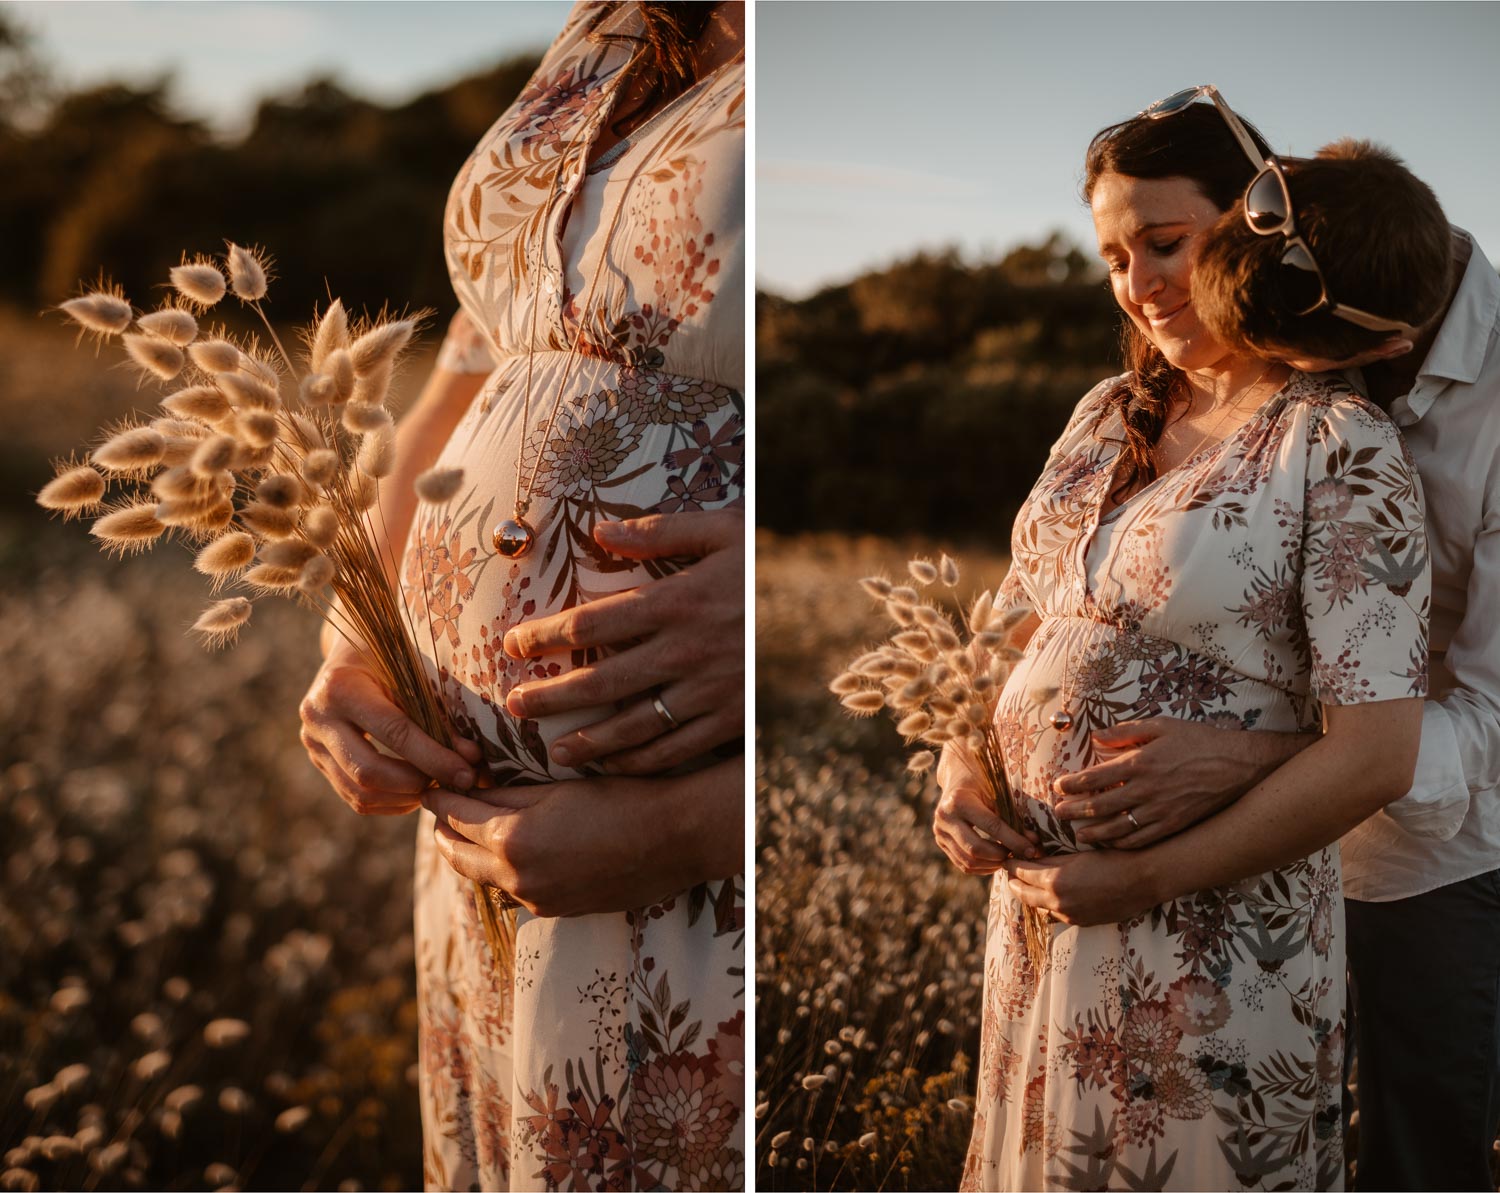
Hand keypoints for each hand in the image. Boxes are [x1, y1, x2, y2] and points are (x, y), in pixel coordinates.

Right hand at [300, 637, 479, 815]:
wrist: (353, 650)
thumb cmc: (393, 656)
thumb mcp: (413, 672)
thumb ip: (438, 714)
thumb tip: (470, 759)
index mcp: (341, 686)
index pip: (393, 732)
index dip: (434, 758)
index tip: (467, 772)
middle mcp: (317, 717)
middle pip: (368, 772)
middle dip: (417, 783)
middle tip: (454, 783)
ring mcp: (312, 743)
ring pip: (359, 792)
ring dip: (405, 797)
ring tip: (438, 786)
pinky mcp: (319, 761)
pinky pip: (355, 797)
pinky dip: (391, 802)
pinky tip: (417, 790)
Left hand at [422, 760, 740, 916]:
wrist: (673, 840)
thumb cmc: (620, 801)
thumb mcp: (558, 789)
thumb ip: (508, 794)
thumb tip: (471, 790)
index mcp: (511, 840)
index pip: (456, 818)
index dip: (439, 799)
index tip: (429, 788)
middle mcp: (516, 878)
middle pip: (458, 856)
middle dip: (444, 832)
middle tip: (438, 812)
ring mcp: (536, 900)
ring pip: (485, 876)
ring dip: (472, 853)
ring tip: (470, 831)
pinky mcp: (557, 911)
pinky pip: (515, 891)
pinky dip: (503, 871)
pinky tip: (513, 854)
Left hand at [502, 509, 743, 773]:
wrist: (828, 610)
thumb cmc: (764, 565)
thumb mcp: (724, 531)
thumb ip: (661, 531)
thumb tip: (599, 530)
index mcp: (677, 602)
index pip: (591, 624)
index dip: (544, 636)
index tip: (511, 644)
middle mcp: (687, 652)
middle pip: (601, 683)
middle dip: (551, 699)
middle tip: (514, 709)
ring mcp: (709, 692)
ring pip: (634, 726)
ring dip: (589, 742)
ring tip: (554, 751)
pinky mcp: (731, 721)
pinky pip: (676, 749)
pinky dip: (640, 762)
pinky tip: (614, 767)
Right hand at [933, 778, 1040, 874]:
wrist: (959, 777)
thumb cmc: (984, 783)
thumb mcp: (998, 794)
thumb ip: (1014, 819)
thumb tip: (1033, 844)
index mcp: (959, 800)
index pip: (991, 827)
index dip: (1014, 841)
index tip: (1031, 850)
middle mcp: (944, 817)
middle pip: (975, 849)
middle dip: (1001, 856)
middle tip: (1019, 857)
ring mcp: (939, 831)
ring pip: (968, 861)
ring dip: (992, 865)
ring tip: (1009, 859)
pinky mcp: (940, 841)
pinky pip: (962, 864)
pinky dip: (982, 867)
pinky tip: (996, 862)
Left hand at [1003, 850, 1155, 926]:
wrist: (1142, 880)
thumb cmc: (1111, 859)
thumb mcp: (1077, 855)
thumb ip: (1051, 860)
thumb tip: (1033, 859)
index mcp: (1053, 881)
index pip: (1020, 872)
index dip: (1012, 864)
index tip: (1007, 858)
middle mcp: (1057, 902)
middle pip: (1023, 893)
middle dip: (1015, 882)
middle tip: (1011, 874)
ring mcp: (1069, 915)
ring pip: (1038, 906)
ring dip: (1031, 895)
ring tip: (1028, 885)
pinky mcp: (1081, 922)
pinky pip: (1055, 915)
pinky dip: (1048, 905)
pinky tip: (1051, 897)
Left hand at [1051, 718, 1295, 848]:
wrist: (1237, 765)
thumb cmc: (1198, 741)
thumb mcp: (1160, 726)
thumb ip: (1125, 732)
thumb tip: (1096, 737)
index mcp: (1139, 764)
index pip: (1094, 778)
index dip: (1072, 785)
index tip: (1058, 786)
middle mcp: (1146, 791)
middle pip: (1100, 806)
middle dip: (1074, 811)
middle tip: (1057, 814)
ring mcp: (1160, 812)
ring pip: (1117, 828)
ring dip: (1093, 832)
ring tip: (1077, 834)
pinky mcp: (1173, 825)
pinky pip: (1142, 840)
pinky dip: (1122, 844)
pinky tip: (1110, 843)